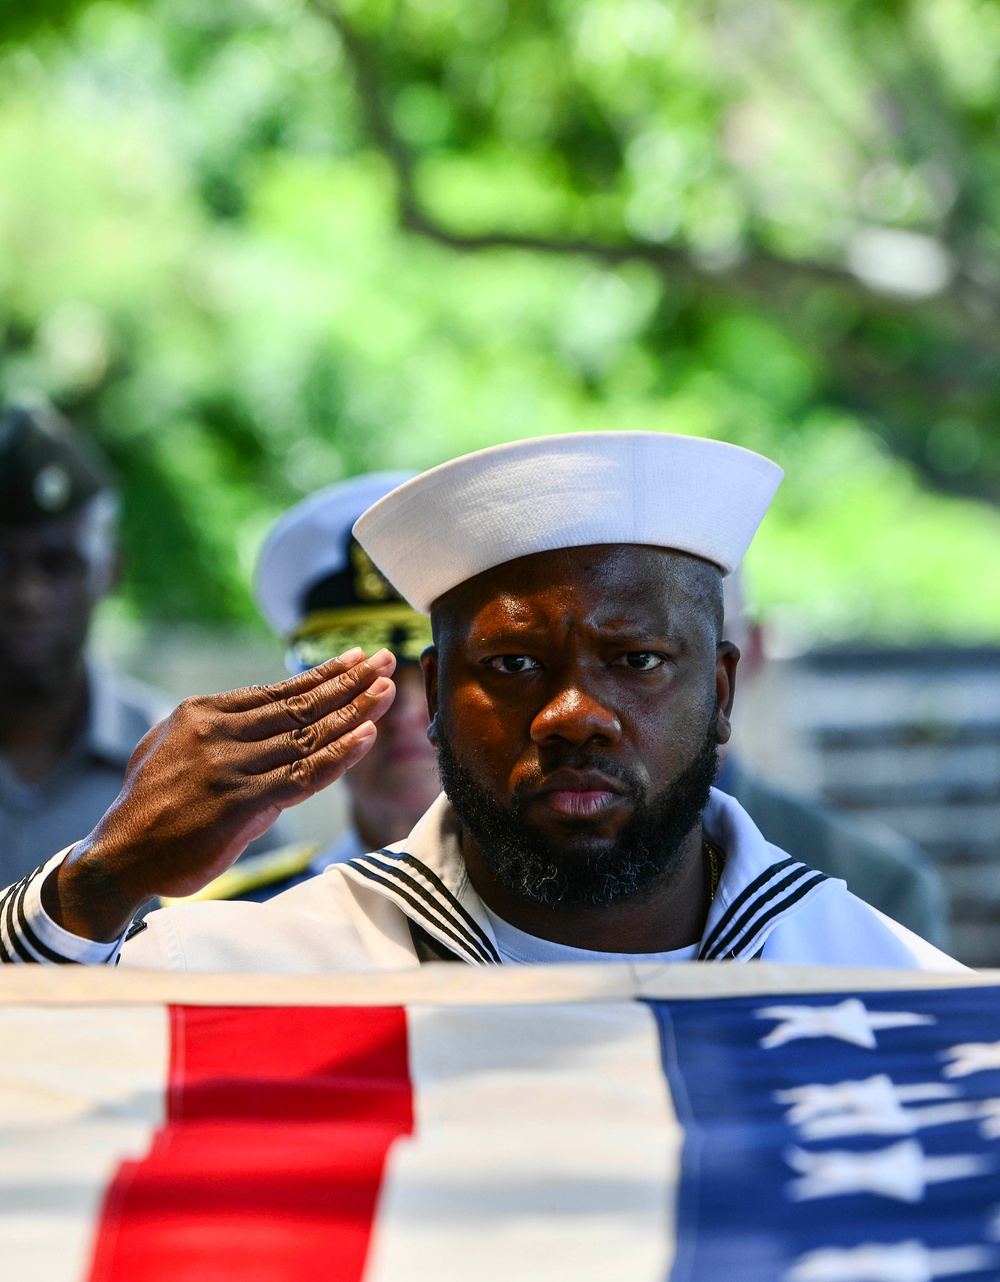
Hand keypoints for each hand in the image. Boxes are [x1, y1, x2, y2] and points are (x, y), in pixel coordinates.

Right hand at [43, 647, 396, 940]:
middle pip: (299, 705)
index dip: (322, 676)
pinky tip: (366, 737)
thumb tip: (268, 728)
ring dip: (353, 712)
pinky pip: (302, 775)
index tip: (355, 660)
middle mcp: (217, 733)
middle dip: (348, 682)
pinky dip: (338, 756)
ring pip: (306, 735)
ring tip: (388, 691)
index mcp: (202, 713)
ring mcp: (229, 767)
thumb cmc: (150, 807)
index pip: (277, 691)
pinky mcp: (239, 803)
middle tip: (385, 661)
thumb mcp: (175, 750)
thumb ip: (222, 736)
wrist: (117, 857)